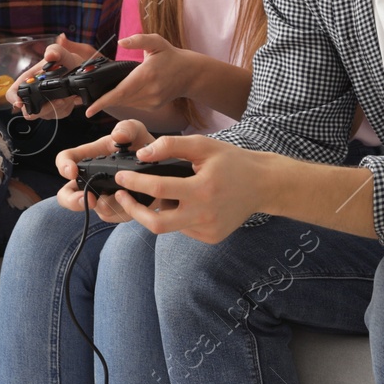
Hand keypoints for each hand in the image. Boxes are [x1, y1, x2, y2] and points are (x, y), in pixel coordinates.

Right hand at [6, 34, 94, 119]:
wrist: (79, 69)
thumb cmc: (64, 60)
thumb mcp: (60, 52)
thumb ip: (54, 51)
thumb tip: (49, 55)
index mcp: (27, 81)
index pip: (12, 94)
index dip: (14, 100)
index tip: (20, 103)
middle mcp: (33, 95)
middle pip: (29, 111)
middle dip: (45, 107)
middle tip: (60, 99)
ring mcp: (44, 105)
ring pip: (47, 114)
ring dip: (58, 106)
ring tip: (68, 94)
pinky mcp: (57, 111)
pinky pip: (59, 114)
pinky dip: (66, 107)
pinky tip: (71, 97)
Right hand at [53, 118, 155, 221]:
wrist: (161, 165)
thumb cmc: (142, 145)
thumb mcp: (135, 131)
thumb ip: (126, 128)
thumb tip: (117, 136)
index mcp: (89, 156)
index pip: (65, 159)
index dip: (63, 165)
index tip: (72, 171)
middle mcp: (91, 178)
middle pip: (67, 194)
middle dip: (73, 201)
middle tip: (89, 200)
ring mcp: (101, 196)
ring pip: (95, 208)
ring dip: (108, 205)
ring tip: (125, 196)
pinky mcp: (115, 210)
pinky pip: (112, 217)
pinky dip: (121, 211)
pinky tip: (133, 202)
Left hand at [86, 34, 194, 117]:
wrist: (191, 73)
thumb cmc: (171, 55)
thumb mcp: (156, 41)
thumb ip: (138, 40)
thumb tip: (120, 42)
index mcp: (146, 74)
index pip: (120, 92)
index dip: (103, 102)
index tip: (89, 110)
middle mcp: (150, 90)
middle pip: (120, 99)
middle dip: (104, 100)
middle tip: (91, 98)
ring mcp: (153, 101)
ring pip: (126, 103)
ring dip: (115, 99)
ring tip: (106, 93)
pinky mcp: (154, 106)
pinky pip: (134, 105)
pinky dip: (126, 100)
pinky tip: (124, 92)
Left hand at [91, 134, 268, 242]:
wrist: (263, 185)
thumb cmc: (232, 162)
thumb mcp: (202, 145)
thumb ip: (170, 146)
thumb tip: (141, 154)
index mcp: (203, 189)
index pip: (158, 188)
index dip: (134, 182)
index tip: (120, 177)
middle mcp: (205, 214)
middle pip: (156, 223)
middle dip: (133, 210)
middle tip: (121, 196)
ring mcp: (208, 230)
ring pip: (169, 225)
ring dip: (158, 210)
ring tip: (163, 192)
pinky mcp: (211, 237)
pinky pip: (183, 229)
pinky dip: (176, 216)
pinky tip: (185, 202)